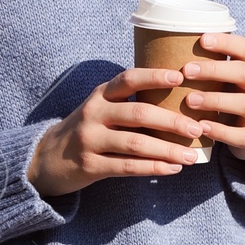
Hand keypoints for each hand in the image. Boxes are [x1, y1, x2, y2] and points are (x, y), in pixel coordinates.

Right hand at [27, 66, 205, 197]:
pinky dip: (153, 167)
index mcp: (100, 95)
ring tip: (190, 155)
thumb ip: (130, 104)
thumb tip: (179, 103)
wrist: (47, 158)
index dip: (154, 76)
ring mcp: (90, 140)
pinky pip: (127, 166)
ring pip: (136, 143)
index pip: (129, 79)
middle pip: (139, 113)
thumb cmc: (88, 130)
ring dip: (167, 149)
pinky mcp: (90, 165)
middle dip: (172, 121)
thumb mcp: (102, 109)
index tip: (180, 76)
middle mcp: (93, 113)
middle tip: (197, 128)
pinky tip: (173, 168)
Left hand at [180, 31, 244, 178]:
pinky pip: (241, 135)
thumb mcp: (227, 80)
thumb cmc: (232, 99)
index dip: (226, 42)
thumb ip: (208, 68)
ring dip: (216, 100)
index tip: (202, 39)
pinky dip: (221, 131)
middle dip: (215, 70)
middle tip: (186, 70)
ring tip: (190, 101)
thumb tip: (164, 50)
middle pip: (244, 72)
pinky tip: (201, 127)